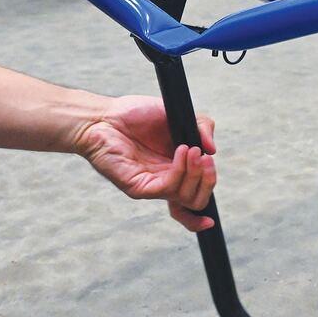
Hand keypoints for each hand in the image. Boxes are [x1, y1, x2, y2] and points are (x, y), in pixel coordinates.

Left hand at [74, 95, 217, 231]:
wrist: (104, 116)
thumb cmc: (135, 115)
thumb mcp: (176, 114)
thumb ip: (200, 127)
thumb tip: (213, 150)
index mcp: (175, 168)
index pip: (195, 192)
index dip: (207, 189)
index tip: (212, 169)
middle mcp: (165, 180)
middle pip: (196, 201)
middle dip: (208, 182)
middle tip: (205, 158)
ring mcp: (152, 186)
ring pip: (186, 198)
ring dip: (195, 173)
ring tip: (192, 149)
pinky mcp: (140, 187)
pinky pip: (168, 189)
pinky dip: (180, 171)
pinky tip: (182, 150)